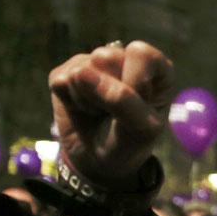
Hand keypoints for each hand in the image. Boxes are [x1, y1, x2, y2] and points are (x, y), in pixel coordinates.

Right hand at [49, 41, 173, 188]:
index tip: (137, 105)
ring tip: (99, 112)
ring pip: (82, 69)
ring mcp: (92, 64)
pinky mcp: (65, 72)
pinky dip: (70, 102)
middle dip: (107, 92)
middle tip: (114, 112)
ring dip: (89, 100)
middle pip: (106, 57)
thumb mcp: (140, 129)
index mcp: (155, 69)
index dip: (135, 80)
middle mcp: (124, 59)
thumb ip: (122, 100)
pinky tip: (83, 109)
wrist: (99, 162)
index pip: (141, 53)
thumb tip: (81, 73)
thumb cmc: (129, 144)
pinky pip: (61, 81)